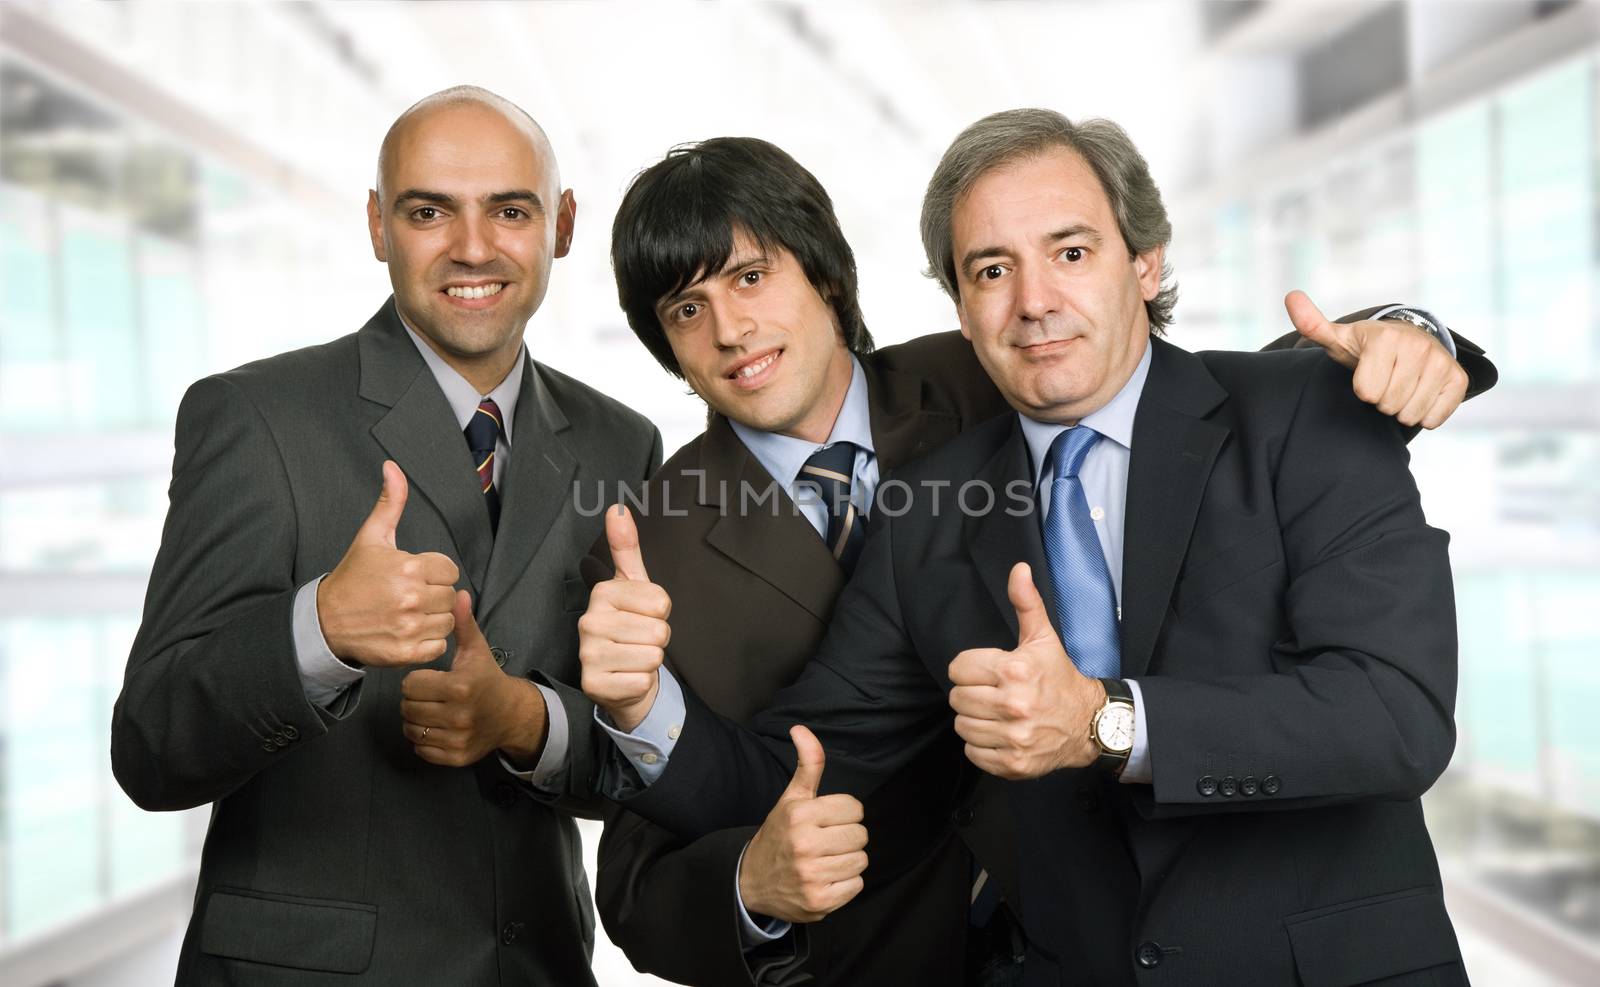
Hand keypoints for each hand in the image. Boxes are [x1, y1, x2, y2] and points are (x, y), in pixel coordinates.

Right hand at [317, 461, 461, 666]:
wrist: (325, 620)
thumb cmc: (353, 577)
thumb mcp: (371, 537)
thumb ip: (390, 502)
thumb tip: (392, 467)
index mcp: (409, 567)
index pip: (450, 570)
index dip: (435, 573)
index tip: (415, 576)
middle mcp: (411, 597)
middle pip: (450, 597)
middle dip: (434, 595)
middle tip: (410, 596)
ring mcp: (409, 627)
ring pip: (447, 622)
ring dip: (433, 619)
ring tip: (409, 613)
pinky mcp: (406, 652)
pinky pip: (439, 647)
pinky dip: (429, 643)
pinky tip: (409, 632)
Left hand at [400, 590, 547, 766]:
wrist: (511, 714)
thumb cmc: (487, 678)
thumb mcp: (477, 649)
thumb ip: (463, 623)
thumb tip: (458, 593)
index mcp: (460, 686)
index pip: (411, 685)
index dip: (416, 680)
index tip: (429, 679)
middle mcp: (459, 715)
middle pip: (408, 708)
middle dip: (413, 700)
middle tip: (428, 695)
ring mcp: (458, 738)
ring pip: (412, 731)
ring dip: (415, 721)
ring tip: (430, 710)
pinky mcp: (457, 756)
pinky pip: (422, 750)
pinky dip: (423, 740)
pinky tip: (436, 727)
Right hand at [578, 505, 670, 731]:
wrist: (620, 679)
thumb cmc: (630, 627)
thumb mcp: (633, 586)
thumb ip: (627, 548)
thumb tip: (617, 508)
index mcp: (602, 594)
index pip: (661, 602)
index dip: (660, 614)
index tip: (642, 617)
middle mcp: (589, 621)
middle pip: (659, 630)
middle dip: (657, 640)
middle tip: (638, 641)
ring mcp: (588, 655)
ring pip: (652, 656)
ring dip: (649, 661)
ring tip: (633, 658)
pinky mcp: (594, 684)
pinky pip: (642, 680)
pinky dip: (641, 682)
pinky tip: (626, 677)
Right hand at [738, 726, 867, 923]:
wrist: (751, 881)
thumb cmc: (779, 835)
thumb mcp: (791, 797)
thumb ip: (807, 763)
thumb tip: (801, 728)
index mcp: (800, 814)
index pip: (855, 808)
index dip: (844, 814)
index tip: (826, 821)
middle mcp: (804, 844)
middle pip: (860, 835)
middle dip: (847, 837)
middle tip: (826, 842)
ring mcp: (812, 875)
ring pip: (861, 860)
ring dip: (847, 861)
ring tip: (825, 860)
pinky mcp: (819, 902)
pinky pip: (856, 885)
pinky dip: (845, 883)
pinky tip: (825, 878)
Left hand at [949, 562, 1103, 779]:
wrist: (1089, 723)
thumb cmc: (1059, 678)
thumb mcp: (1043, 638)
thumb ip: (1026, 602)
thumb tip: (1019, 569)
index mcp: (1016, 670)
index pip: (958, 668)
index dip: (970, 669)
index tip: (989, 673)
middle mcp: (1014, 705)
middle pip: (957, 698)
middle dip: (972, 694)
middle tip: (993, 693)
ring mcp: (1014, 737)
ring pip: (962, 726)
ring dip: (975, 720)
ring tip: (997, 714)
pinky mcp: (1013, 763)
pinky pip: (973, 753)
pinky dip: (982, 746)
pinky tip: (1001, 734)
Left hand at [1286, 290, 1467, 428]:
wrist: (1408, 343)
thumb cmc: (1366, 347)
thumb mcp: (1338, 338)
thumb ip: (1312, 324)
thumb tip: (1291, 296)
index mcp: (1385, 338)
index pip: (1366, 392)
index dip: (1362, 389)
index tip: (1367, 373)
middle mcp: (1417, 346)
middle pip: (1388, 404)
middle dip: (1381, 400)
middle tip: (1385, 380)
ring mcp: (1441, 361)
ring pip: (1410, 414)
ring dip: (1401, 409)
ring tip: (1400, 387)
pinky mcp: (1458, 379)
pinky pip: (1434, 418)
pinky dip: (1424, 414)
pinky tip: (1420, 394)